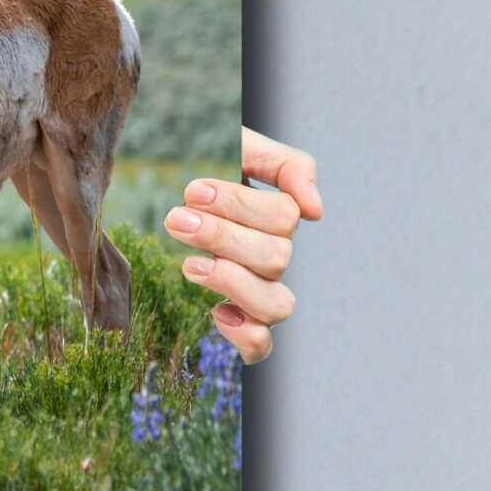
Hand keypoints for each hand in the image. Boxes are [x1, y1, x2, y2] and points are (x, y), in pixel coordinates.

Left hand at [164, 127, 320, 363]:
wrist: (175, 180)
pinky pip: (261, 345)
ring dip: (232, 283)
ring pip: (277, 305)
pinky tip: (216, 311)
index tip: (193, 191)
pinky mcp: (240, 318)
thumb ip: (288, 165)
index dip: (239, 206)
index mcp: (280, 216)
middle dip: (222, 237)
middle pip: (275, 259)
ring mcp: (260, 289)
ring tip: (190, 265)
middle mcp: (275, 255)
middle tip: (177, 218)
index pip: (283, 218)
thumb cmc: (212, 164)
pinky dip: (245, 335)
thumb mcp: (244, 145)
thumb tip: (315, 210)